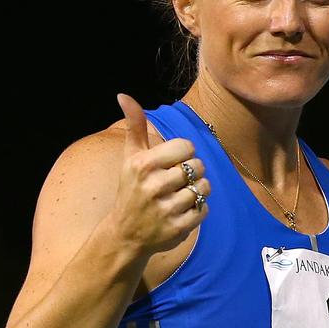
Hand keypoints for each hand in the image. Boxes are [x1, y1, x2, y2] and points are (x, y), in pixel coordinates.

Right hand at [110, 93, 209, 256]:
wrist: (125, 234)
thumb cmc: (131, 188)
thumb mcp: (130, 156)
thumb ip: (134, 125)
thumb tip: (123, 95)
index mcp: (143, 164)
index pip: (187, 146)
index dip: (183, 153)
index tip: (172, 162)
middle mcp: (154, 186)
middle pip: (198, 166)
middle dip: (192, 172)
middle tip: (176, 180)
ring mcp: (166, 209)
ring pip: (204, 187)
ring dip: (198, 190)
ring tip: (181, 194)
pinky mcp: (177, 228)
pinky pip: (204, 209)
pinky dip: (198, 209)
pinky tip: (182, 211)